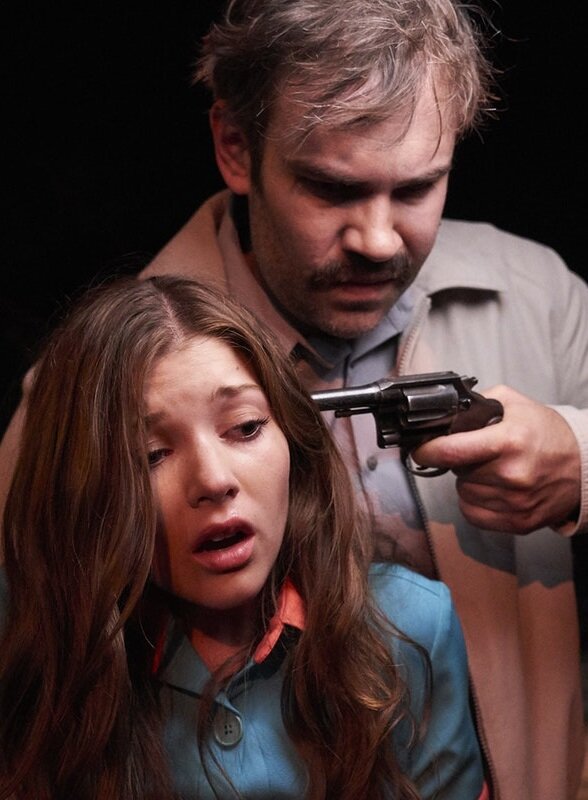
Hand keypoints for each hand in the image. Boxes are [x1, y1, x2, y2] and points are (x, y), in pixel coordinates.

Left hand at [411, 385, 580, 533]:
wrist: (584, 466)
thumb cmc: (546, 433)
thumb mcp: (514, 404)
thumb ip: (477, 404)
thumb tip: (444, 414)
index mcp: (509, 441)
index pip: (452, 451)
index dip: (428, 451)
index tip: (421, 449)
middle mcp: (512, 475)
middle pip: (457, 472)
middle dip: (460, 462)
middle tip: (480, 454)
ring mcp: (515, 502)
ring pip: (463, 493)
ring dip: (469, 482)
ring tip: (492, 470)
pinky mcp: (518, 522)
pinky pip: (473, 514)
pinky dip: (475, 502)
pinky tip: (492, 489)